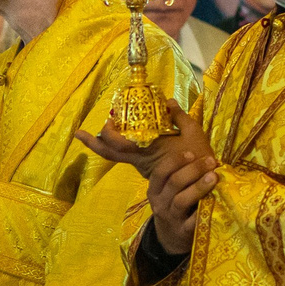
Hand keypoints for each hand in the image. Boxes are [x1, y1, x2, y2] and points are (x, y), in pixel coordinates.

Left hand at [76, 102, 211, 181]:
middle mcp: (139, 159)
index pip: (118, 143)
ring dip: (104, 145)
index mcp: (147, 149)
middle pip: (109, 153)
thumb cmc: (200, 157)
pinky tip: (120, 136)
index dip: (107, 133)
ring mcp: (142, 166)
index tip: (106, 121)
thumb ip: (179, 116)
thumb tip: (168, 101)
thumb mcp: (193, 132)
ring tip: (96, 133)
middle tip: (80, 133)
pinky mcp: (147, 168)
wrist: (205, 184)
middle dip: (93, 143)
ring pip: (116, 156)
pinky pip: (128, 157)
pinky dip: (119, 147)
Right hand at [147, 142, 218, 256]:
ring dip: (199, 187)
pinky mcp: (184, 232)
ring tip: (215, 177)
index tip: (191, 153)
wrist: (171, 239)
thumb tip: (184, 132)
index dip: (175, 161)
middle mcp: (160, 203)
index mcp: (155, 189)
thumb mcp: (168, 190)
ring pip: (182, 200)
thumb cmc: (174, 206)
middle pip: (174, 183)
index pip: (160, 172)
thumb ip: (177, 171)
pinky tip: (216, 202)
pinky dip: (204, 211)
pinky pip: (193, 221)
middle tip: (211, 161)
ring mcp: (171, 218)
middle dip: (193, 170)